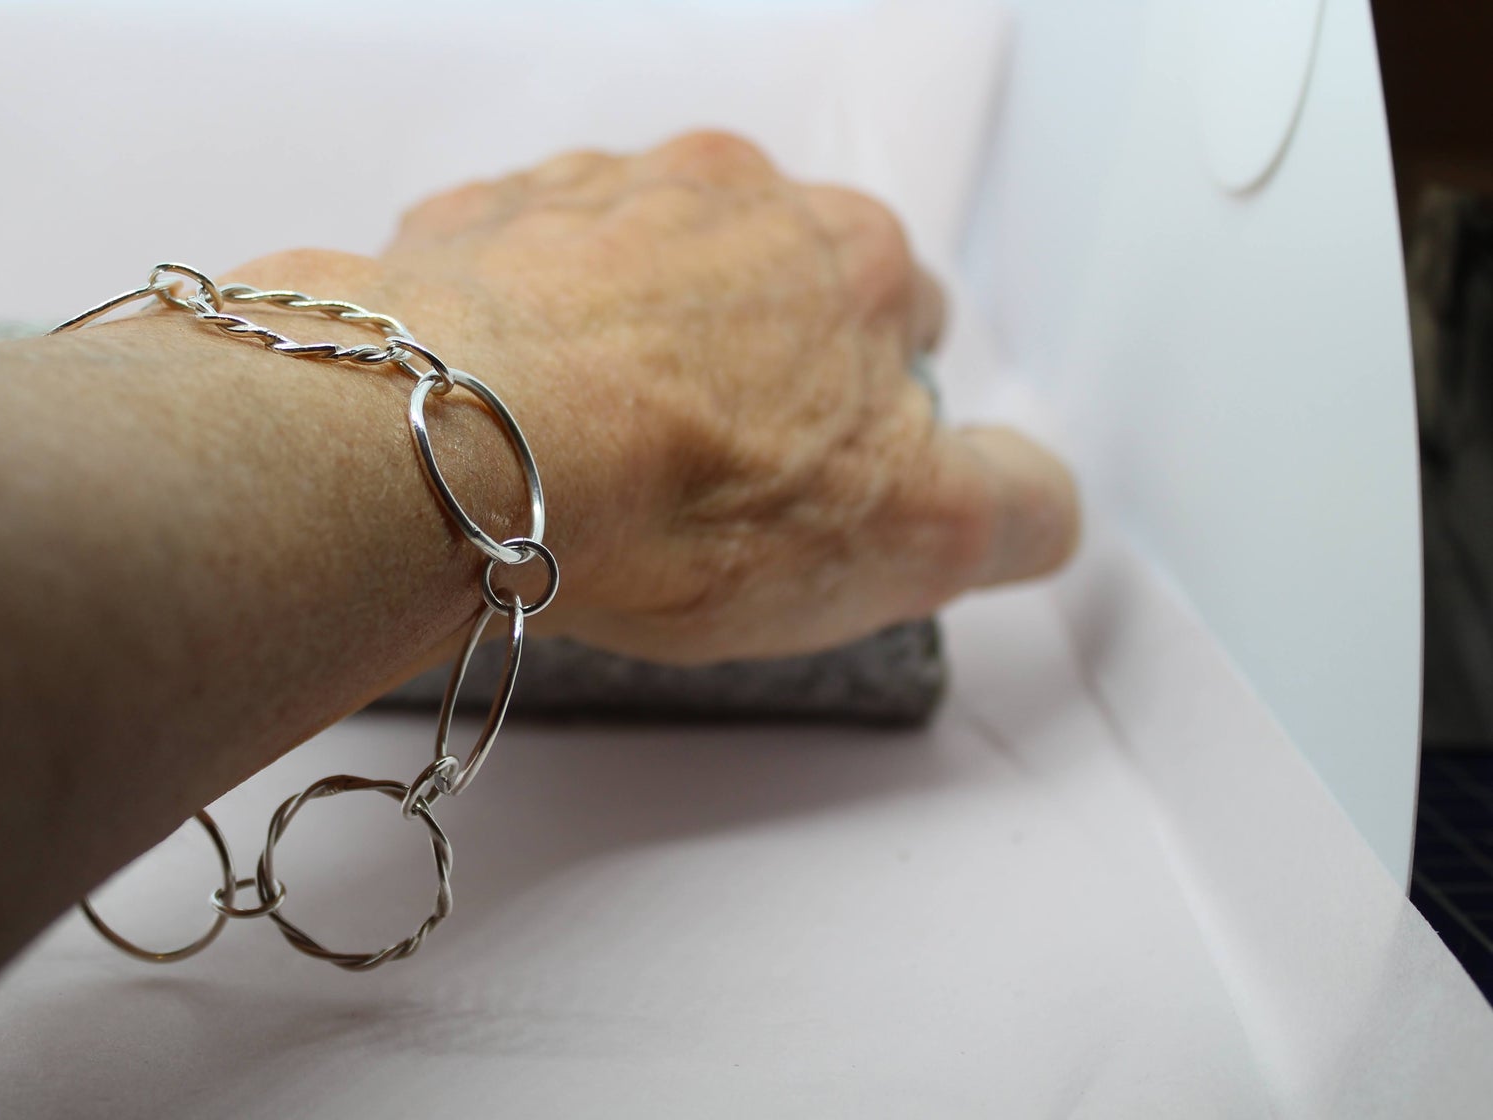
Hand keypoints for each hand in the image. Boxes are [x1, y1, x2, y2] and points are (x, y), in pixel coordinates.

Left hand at [240, 131, 1078, 663]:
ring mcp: (590, 197)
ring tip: (594, 459)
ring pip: (637, 270)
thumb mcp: (918, 540)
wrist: (465, 449)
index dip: (869, 420)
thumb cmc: (684, 491)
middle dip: (747, 373)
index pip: (907, 323)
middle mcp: (727, 195)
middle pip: (767, 288)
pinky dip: (520, 337)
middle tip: (699, 485)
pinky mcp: (473, 229)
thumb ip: (1017, 509)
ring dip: (630, 346)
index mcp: (855, 255)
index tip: (816, 488)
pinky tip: (505, 420)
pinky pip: (516, 274)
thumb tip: (1038, 498)